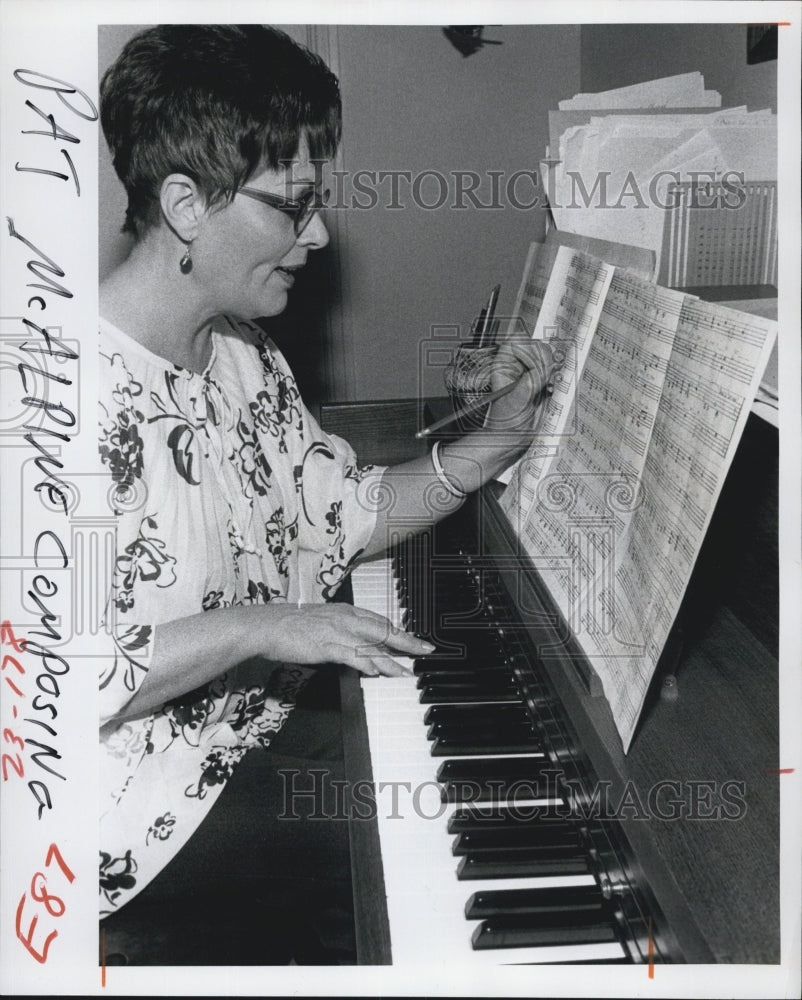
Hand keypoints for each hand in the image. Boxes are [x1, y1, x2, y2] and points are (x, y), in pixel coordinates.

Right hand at [257, 602, 433, 676]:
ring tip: (405, 673)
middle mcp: (345, 619)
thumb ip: (341, 632)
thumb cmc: (291, 625)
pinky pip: (350, 655)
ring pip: (371, 646)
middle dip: (407, 642)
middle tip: (425, 650)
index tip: (415, 640)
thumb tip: (356, 646)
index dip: (399, 631)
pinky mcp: (325, 645)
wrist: (267, 625)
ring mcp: (336, 631)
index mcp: (345, 611)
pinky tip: (375, 672)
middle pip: (383, 631)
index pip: (379, 621)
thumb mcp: (322, 622)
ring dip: (391, 661)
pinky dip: (365, 663)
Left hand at [486, 337, 562, 433]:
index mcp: (504, 365)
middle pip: (536, 346)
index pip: (516, 342)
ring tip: (550, 382)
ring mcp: (531, 374)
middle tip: (546, 374)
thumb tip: (544, 368)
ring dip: (554, 368)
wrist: (514, 438)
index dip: (528, 348)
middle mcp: (518, 367)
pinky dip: (558, 377)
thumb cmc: (505, 422)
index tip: (536, 364)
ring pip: (548, 357)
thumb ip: (531, 381)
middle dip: (545, 359)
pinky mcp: (543, 383)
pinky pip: (555, 371)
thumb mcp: (517, 399)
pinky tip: (552, 388)